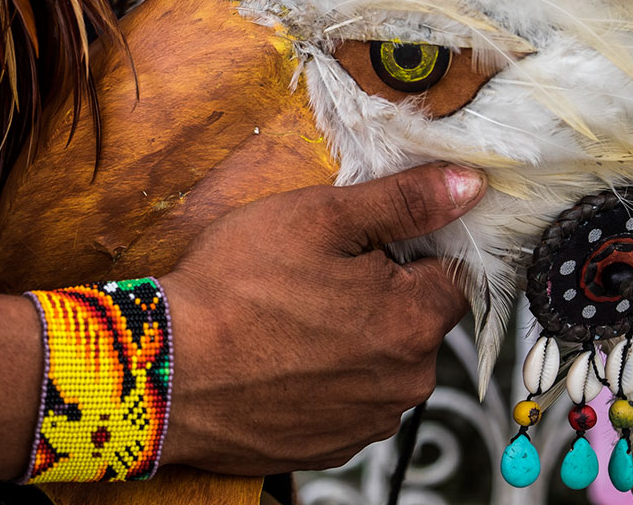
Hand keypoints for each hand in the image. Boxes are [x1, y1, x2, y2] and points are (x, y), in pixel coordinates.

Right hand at [159, 163, 481, 474]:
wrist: (165, 372)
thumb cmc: (234, 291)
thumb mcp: (318, 218)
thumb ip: (402, 201)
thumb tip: (468, 186)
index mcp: (412, 323)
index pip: (451, 273)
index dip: (408, 247)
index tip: (363, 242)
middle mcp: (403, 384)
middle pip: (414, 320)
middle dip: (376, 293)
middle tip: (312, 273)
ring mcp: (366, 423)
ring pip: (379, 362)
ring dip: (350, 339)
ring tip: (287, 316)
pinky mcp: (328, 447)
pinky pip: (344, 399)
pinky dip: (321, 377)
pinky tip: (278, 355)